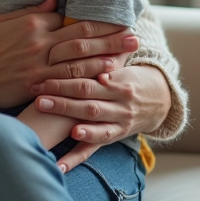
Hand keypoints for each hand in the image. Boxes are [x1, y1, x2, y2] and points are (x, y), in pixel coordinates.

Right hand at [0, 0, 139, 107]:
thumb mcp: (1, 22)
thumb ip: (29, 12)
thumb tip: (53, 2)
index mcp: (32, 24)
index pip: (67, 20)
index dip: (91, 22)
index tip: (112, 21)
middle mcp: (39, 42)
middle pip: (81, 37)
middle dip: (109, 35)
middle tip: (132, 34)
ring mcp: (39, 64)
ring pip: (79, 59)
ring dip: (106, 55)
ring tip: (126, 53)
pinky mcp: (36, 84)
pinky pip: (65, 81)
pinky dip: (86, 78)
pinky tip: (104, 77)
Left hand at [32, 65, 170, 172]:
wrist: (160, 98)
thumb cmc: (129, 75)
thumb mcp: (121, 62)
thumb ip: (100, 56)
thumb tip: (75, 34)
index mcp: (120, 82)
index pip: (90, 81)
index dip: (67, 80)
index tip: (44, 78)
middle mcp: (121, 104)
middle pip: (90, 103)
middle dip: (63, 103)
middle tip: (39, 99)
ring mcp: (118, 123)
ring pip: (94, 126)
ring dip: (73, 128)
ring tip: (51, 132)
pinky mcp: (113, 137)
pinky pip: (93, 150)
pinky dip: (75, 158)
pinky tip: (59, 167)